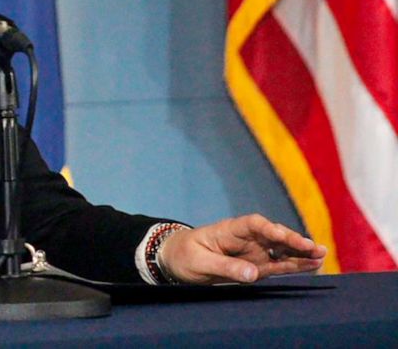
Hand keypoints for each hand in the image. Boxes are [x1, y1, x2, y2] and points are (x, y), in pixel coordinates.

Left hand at [157, 214, 326, 284]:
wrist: (176, 260)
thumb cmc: (184, 256)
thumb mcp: (199, 262)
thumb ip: (225, 266)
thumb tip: (254, 274)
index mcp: (229, 229)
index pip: (253, 224)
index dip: (269, 228)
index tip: (282, 235)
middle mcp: (246, 238)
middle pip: (273, 235)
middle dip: (293, 240)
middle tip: (313, 248)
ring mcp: (253, 251)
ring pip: (280, 249)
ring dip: (300, 252)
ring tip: (321, 255)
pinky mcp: (257, 265)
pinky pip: (279, 265)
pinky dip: (295, 265)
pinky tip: (313, 265)